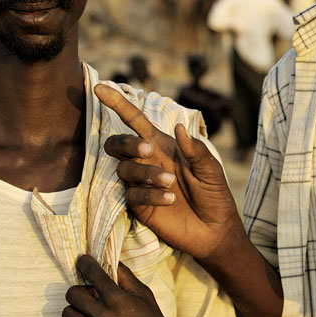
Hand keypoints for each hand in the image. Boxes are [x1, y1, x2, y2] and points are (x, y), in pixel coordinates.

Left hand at [62, 255, 181, 316]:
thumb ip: (126, 277)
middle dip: (79, 289)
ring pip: (67, 313)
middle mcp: (102, 316)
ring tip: (89, 311)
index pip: (92, 273)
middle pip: (72, 293)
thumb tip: (112, 261)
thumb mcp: (145, 295)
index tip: (83, 261)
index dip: (85, 263)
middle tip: (90, 294)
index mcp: (117, 300)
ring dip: (76, 309)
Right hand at [96, 84, 243, 261]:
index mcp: (163, 146)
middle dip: (127, 142)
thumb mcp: (211, 170)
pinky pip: (133, 194)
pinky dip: (150, 193)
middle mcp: (147, 162)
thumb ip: (196, 150)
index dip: (118, 104)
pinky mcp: (139, 205)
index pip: (135, 121)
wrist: (215, 229)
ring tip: (172, 183)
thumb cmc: (214, 194)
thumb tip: (179, 128)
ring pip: (125, 169)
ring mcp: (140, 183)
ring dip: (146, 173)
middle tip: (148, 149)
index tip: (100, 88)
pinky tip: (170, 199)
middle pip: (118, 144)